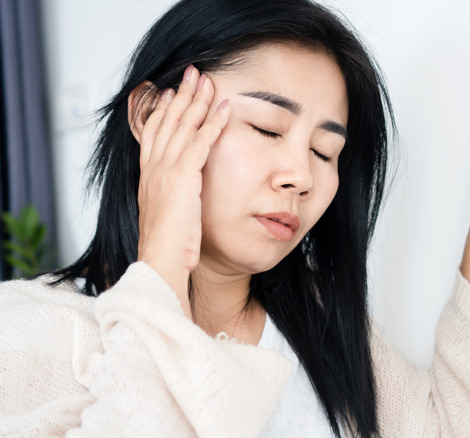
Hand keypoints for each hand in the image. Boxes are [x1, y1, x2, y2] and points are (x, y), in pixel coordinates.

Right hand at [133, 65, 229, 315]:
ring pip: (183, 126)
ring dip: (197, 101)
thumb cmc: (167, 248)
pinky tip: (225, 108)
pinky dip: (213, 123)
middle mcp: (154, 169)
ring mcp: (167, 172)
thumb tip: (183, 199)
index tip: (171, 93)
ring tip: (208, 80)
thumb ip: (174, 201)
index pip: (154, 134)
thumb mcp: (169, 218)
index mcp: (149, 178)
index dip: (164, 111)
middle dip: (180, 96)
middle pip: (167, 122)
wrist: (161, 262)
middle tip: (192, 74)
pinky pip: (201, 143)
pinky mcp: (184, 178)